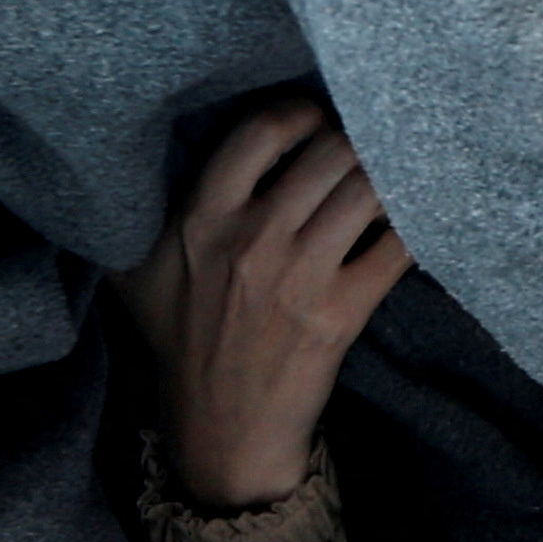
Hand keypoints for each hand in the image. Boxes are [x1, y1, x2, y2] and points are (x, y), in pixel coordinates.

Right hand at [115, 100, 409, 510]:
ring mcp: (300, 277)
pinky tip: (409, 220)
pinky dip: (412, 224)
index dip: (300, 114)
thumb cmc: (179, 339)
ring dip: (386, 177)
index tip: (314, 124)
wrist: (220, 427)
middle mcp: (252, 240)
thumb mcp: (132, 272)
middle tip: (361, 151)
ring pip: (369, 190)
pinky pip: (397, 246)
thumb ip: (136, 211)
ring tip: (386, 181)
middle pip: (331, 153)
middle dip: (354, 142)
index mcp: (202, 218)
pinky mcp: (342, 314)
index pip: (262, 130)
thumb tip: (130, 150)